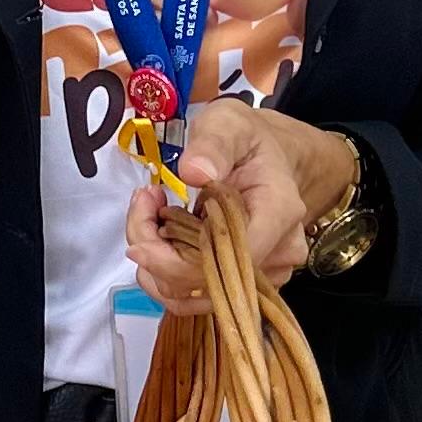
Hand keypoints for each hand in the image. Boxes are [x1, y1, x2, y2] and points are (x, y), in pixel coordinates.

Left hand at [122, 103, 359, 310]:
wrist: (273, 159)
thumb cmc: (250, 141)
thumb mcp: (230, 124)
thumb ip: (212, 144)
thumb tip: (194, 172)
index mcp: (280, 213)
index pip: (229, 258)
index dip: (176, 255)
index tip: (143, 218)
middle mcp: (279, 255)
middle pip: (205, 283)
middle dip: (156, 251)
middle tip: (142, 204)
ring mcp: (264, 276)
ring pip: (193, 296)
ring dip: (156, 263)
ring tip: (149, 216)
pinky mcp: (244, 285)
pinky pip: (195, 297)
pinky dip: (165, 272)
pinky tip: (159, 238)